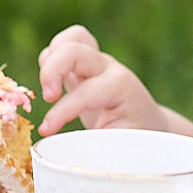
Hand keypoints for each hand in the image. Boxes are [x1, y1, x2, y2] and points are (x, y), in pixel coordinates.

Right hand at [36, 25, 166, 135]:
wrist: (146, 123)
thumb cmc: (132, 137)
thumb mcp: (119, 148)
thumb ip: (93, 148)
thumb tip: (62, 153)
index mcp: (120, 87)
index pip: (84, 92)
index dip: (61, 112)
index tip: (45, 130)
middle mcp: (108, 68)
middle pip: (73, 49)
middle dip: (51, 71)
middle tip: (48, 97)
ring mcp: (96, 61)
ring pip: (70, 39)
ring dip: (51, 60)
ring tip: (50, 89)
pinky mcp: (84, 63)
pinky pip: (63, 44)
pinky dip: (51, 59)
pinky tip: (52, 83)